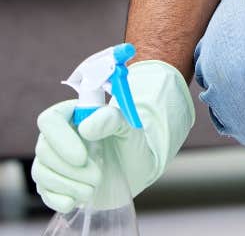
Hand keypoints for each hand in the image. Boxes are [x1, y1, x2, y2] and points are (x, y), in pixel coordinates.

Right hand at [31, 60, 194, 212]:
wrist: (133, 170)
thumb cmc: (129, 142)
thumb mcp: (130, 127)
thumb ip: (112, 119)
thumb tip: (85, 127)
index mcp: (73, 114)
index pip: (50, 119)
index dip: (60, 139)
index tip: (81, 157)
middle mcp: (56, 136)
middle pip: (44, 150)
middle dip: (71, 169)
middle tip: (98, 176)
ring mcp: (52, 161)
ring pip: (42, 173)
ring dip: (69, 184)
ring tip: (94, 186)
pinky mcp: (51, 185)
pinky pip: (44, 193)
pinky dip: (59, 199)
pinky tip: (77, 200)